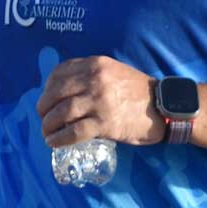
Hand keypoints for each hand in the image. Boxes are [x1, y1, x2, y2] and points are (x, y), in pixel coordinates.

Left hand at [37, 54, 166, 147]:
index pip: (60, 72)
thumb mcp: (114, 72)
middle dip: (43, 107)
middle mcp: (95, 79)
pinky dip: (59, 139)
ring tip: (46, 132)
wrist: (164, 107)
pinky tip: (54, 143)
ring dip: (48, 125)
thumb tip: (65, 92)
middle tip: (42, 118)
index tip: (46, 98)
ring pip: (61, 113)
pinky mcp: (105, 123)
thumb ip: (91, 76)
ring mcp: (99, 101)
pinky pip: (74, 132)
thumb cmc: (138, 92)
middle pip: (56, 93)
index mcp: (96, 64)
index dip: (47, 87)